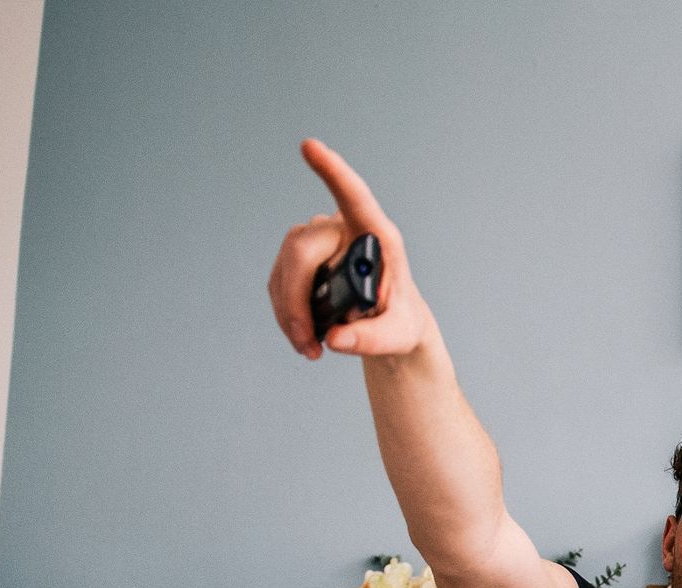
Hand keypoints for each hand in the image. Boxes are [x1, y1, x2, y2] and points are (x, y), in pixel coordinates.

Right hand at [266, 138, 432, 359]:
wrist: (389, 325)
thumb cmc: (400, 323)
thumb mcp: (397, 338)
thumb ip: (370, 339)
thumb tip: (336, 338)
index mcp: (378, 237)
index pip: (355, 197)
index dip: (333, 171)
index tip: (310, 146)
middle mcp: (346, 230)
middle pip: (303, 250)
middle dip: (295, 299)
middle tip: (307, 342)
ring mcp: (321, 240)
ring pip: (286, 265)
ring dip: (288, 310)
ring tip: (309, 346)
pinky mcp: (303, 256)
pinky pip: (280, 278)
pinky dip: (284, 309)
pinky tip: (300, 332)